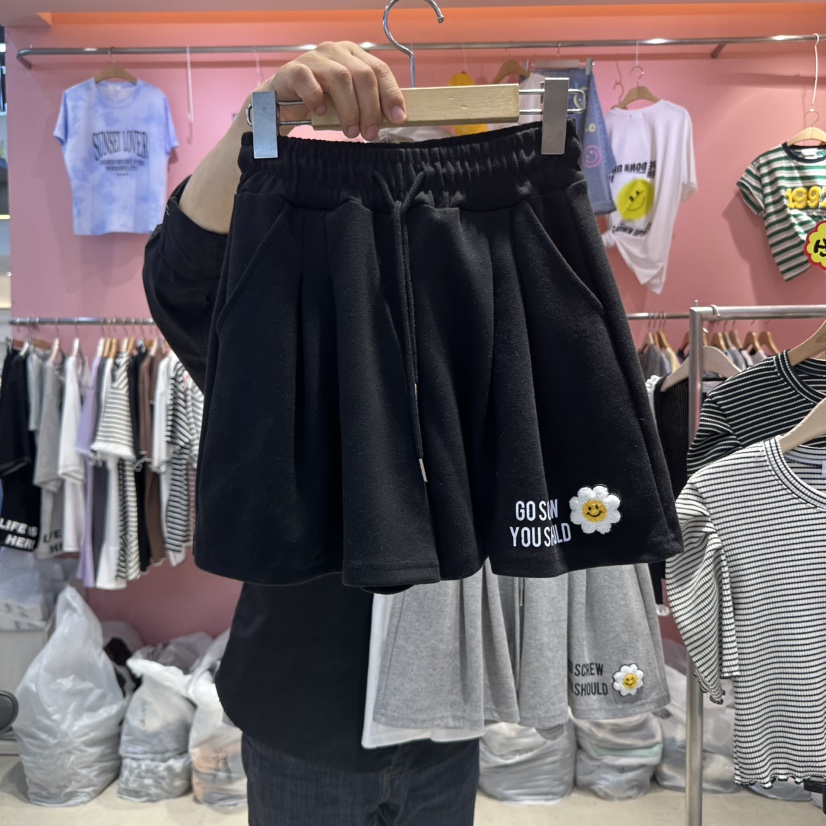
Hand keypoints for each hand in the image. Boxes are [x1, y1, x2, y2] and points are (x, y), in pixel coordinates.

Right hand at [247, 42, 406, 140]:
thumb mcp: (349, 103)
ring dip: (349, 109)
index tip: (397, 119)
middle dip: (371, 108)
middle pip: (363, 75)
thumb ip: (368, 105)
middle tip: (370, 134)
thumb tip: (393, 120)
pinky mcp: (293, 70)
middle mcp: (336, 51)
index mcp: (354, 55)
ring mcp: (314, 58)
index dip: (391, 94)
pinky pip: (308, 81)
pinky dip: (317, 99)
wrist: (281, 103)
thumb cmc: (321, 103)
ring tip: (350, 132)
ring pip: (340, 78)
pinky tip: (321, 113)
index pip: (379, 70)